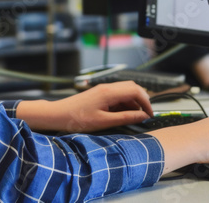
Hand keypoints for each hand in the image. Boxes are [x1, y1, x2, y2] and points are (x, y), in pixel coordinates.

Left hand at [15, 81, 152, 132]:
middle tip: (145, 116)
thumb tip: (143, 116)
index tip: (151, 115)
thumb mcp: (104, 122)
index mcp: (109, 92)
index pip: (136, 90)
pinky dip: (124, 104)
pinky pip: (117, 96)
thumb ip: (125, 118)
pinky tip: (122, 115)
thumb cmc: (77, 120)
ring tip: (133, 118)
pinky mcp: (99, 94)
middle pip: (132, 88)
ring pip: (125, 92)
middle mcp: (108, 87)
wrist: (58, 114)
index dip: (147, 102)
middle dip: (142, 101)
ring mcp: (103, 89)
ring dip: (133, 103)